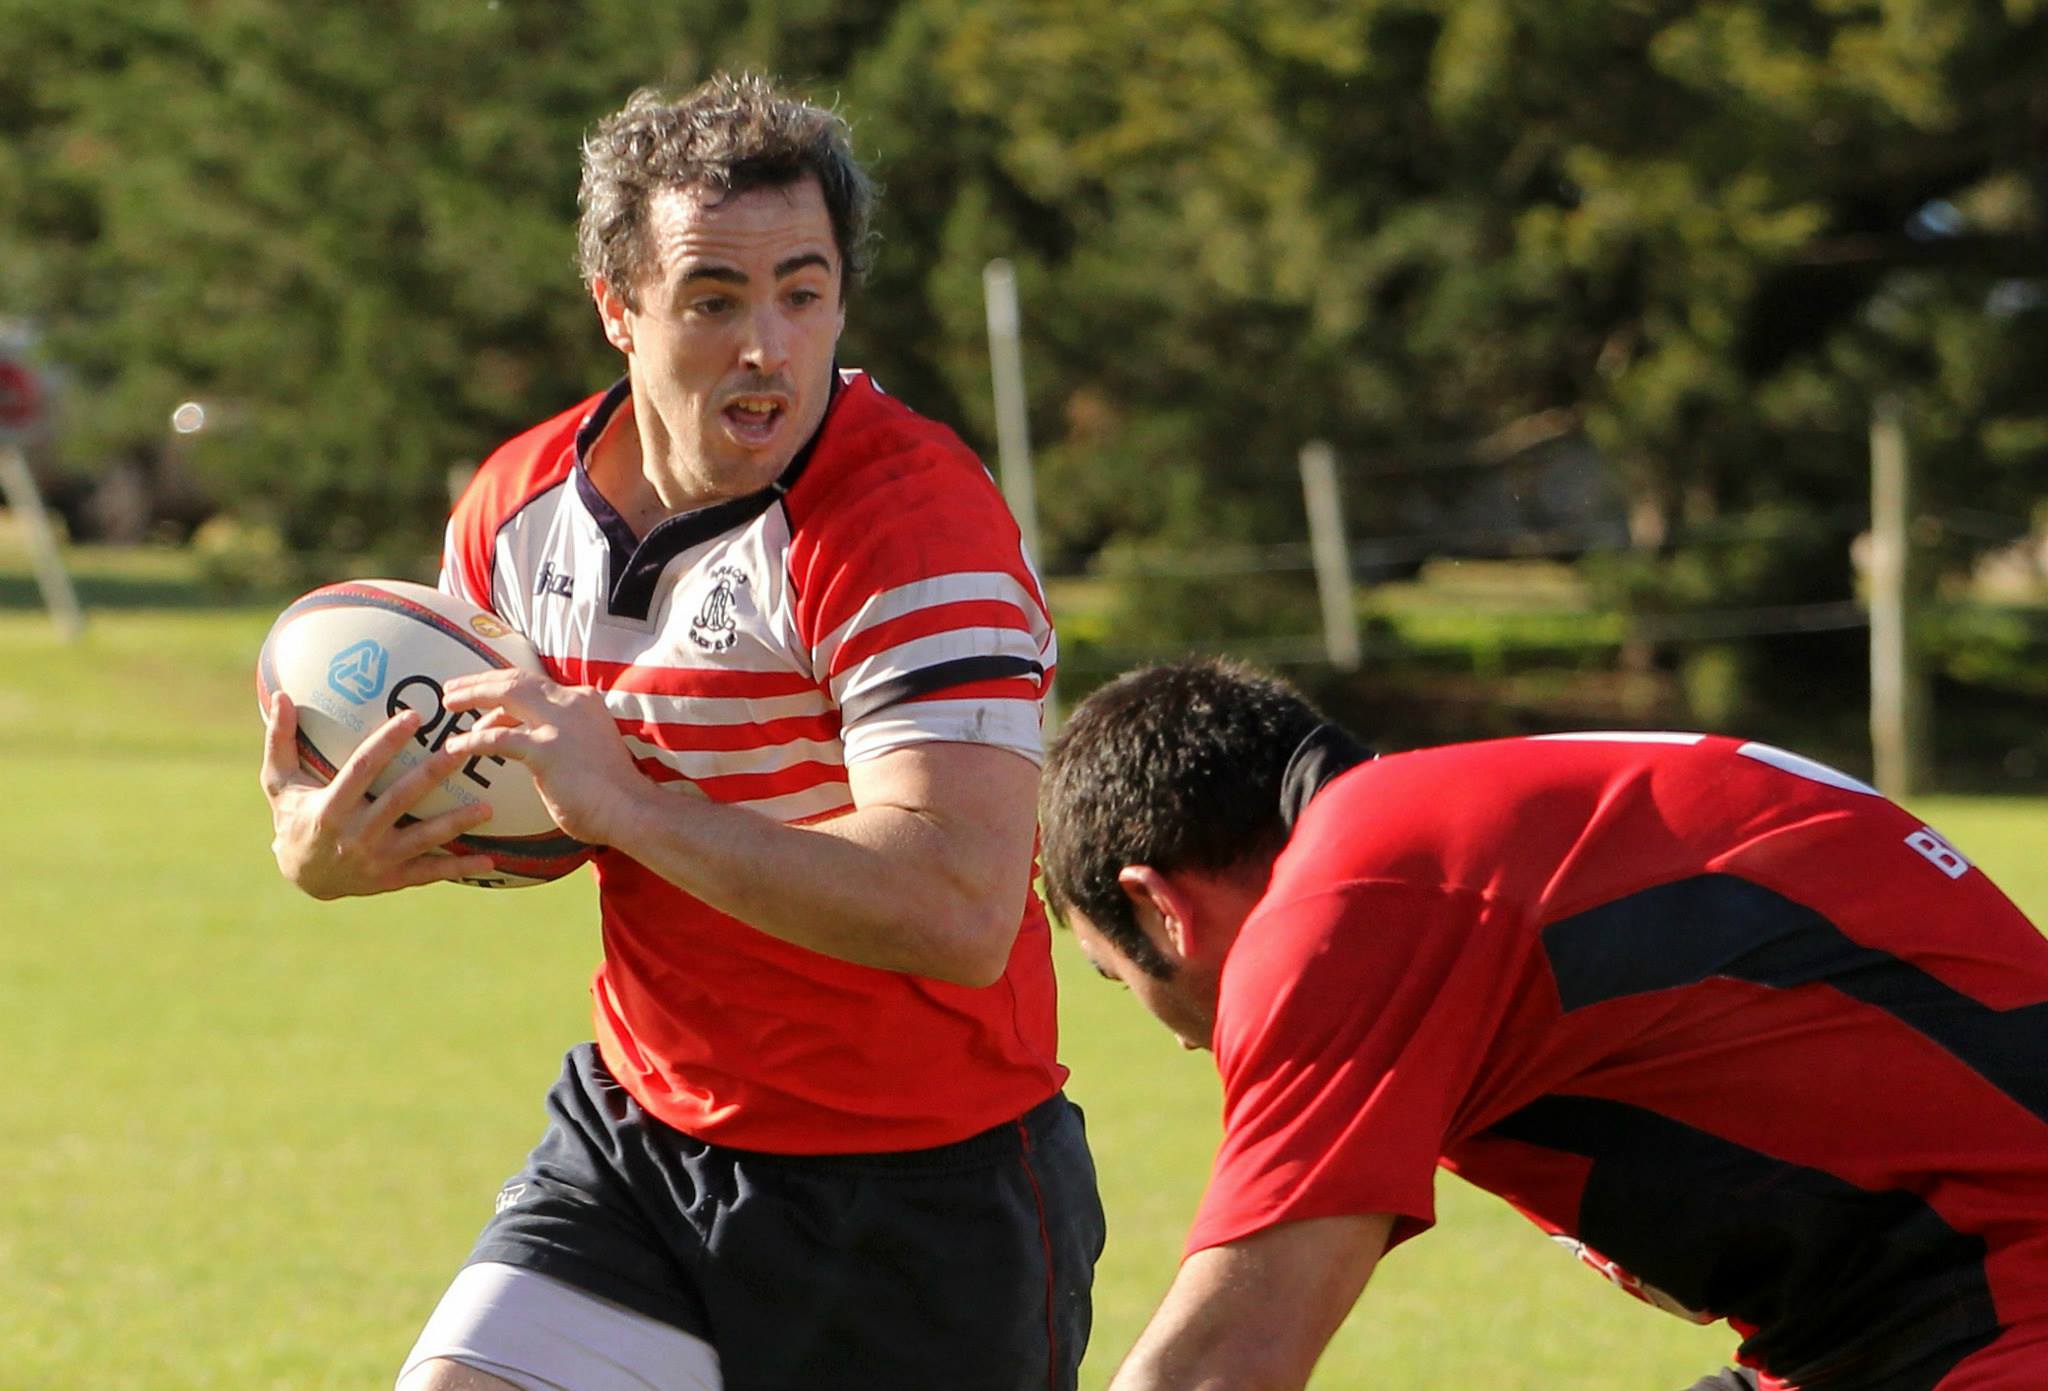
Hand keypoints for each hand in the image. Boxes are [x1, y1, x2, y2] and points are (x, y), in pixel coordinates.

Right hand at [260, 691, 496, 897]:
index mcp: (330, 807)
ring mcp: (376, 860)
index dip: (388, 742)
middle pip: (400, 800)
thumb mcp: (279, 782)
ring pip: (422, 840)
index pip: (362, 769)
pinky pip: (429, 873)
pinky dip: (459, 868)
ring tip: (488, 807)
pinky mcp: (392, 879)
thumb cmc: (293, 818)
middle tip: (464, 749)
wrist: (301, 877)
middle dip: (433, 774)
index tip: (414, 715)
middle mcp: (355, 835)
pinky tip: (489, 862)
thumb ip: (280, 741)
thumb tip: (278, 696)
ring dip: (455, 824)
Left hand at [440, 670, 649, 847]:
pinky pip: (498, 739)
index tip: (482, 689)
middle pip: (516, 680)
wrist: (632, 810)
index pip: (536, 684)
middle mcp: (572, 703)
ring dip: (472, 697)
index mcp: (584, 701)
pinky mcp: (546, 750)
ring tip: (448, 707)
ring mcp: (559, 724)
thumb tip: (530, 740)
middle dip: (480, 681)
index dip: (504, 684)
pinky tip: (454, 747)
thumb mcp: (589, 747)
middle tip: (451, 689)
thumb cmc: (612, 790)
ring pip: (506, 695)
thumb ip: (564, 735)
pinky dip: (472, 741)